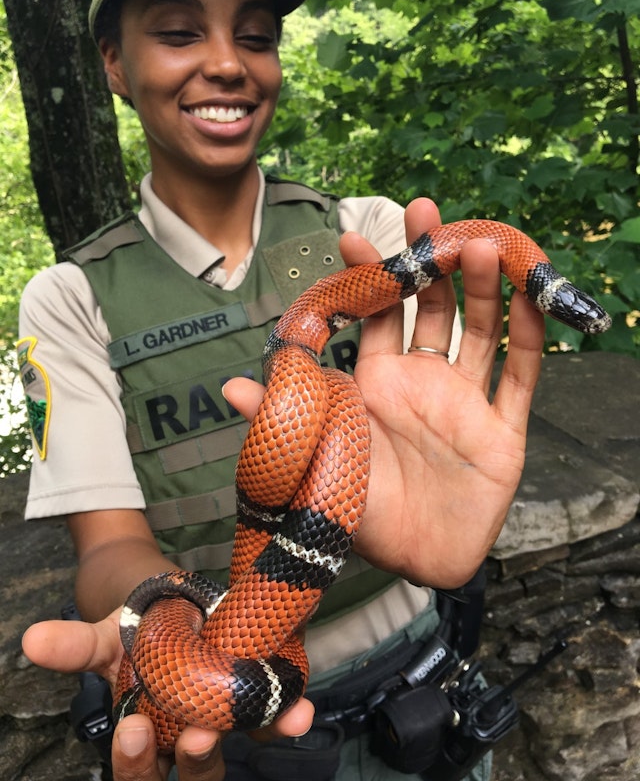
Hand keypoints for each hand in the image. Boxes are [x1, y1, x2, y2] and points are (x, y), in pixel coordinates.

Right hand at [22, 609, 313, 780]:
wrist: (170, 603)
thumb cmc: (132, 634)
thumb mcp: (103, 638)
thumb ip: (74, 645)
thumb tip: (31, 638)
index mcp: (146, 739)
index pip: (138, 772)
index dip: (134, 763)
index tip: (133, 729)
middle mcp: (189, 739)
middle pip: (196, 776)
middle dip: (197, 762)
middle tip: (197, 736)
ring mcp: (228, 721)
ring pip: (242, 748)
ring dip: (259, 736)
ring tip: (272, 719)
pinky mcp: (259, 696)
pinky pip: (275, 716)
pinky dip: (288, 715)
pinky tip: (300, 707)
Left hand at [223, 197, 544, 588]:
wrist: (412, 567)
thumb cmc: (359, 514)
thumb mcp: (317, 462)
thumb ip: (282, 423)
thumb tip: (233, 388)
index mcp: (376, 382)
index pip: (374, 315)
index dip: (366, 276)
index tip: (352, 235)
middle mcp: (422, 381)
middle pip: (431, 308)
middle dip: (429, 261)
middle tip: (424, 214)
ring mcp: (465, 401)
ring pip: (479, 330)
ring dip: (482, 288)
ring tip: (480, 245)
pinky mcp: (503, 430)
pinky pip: (521, 378)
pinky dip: (529, 339)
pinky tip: (529, 298)